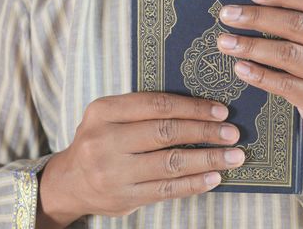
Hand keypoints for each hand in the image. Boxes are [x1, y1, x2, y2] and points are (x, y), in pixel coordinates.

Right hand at [37, 93, 244, 227]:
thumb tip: (200, 109)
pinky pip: (166, 190)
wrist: (69, 181)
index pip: (157, 104)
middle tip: (232, 133)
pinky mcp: (124, 198)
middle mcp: (105, 141)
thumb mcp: (110, 115)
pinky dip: (194, 183)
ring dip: (207, 159)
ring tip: (233, 157)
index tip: (220, 111)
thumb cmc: (100, 139)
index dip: (193, 107)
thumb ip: (144, 109)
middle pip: (166, 133)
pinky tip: (214, 177)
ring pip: (170, 163)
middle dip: (205, 132)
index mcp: (103, 111)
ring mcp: (113, 172)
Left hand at [217, 0, 302, 217]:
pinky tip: (239, 68)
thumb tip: (250, 4)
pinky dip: (260, 75)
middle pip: (299, 25)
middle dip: (258, 18)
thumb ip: (297, 28)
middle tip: (227, 15)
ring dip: (253, 46)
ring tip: (225, 42)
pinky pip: (287, 85)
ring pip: (291, 54)